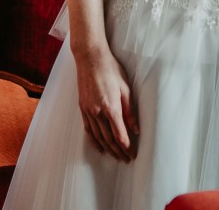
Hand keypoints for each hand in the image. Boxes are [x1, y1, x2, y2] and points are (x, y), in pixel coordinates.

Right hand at [74, 46, 138, 160]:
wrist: (90, 59)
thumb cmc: (111, 70)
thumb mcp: (125, 89)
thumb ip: (130, 111)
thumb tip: (135, 129)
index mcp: (111, 108)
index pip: (120, 134)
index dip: (126, 147)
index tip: (132, 154)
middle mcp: (98, 112)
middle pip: (109, 139)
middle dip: (118, 151)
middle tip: (126, 159)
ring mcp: (88, 111)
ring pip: (98, 136)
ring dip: (108, 148)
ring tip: (115, 156)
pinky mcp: (83, 108)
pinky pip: (88, 129)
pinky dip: (94, 140)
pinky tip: (99, 146)